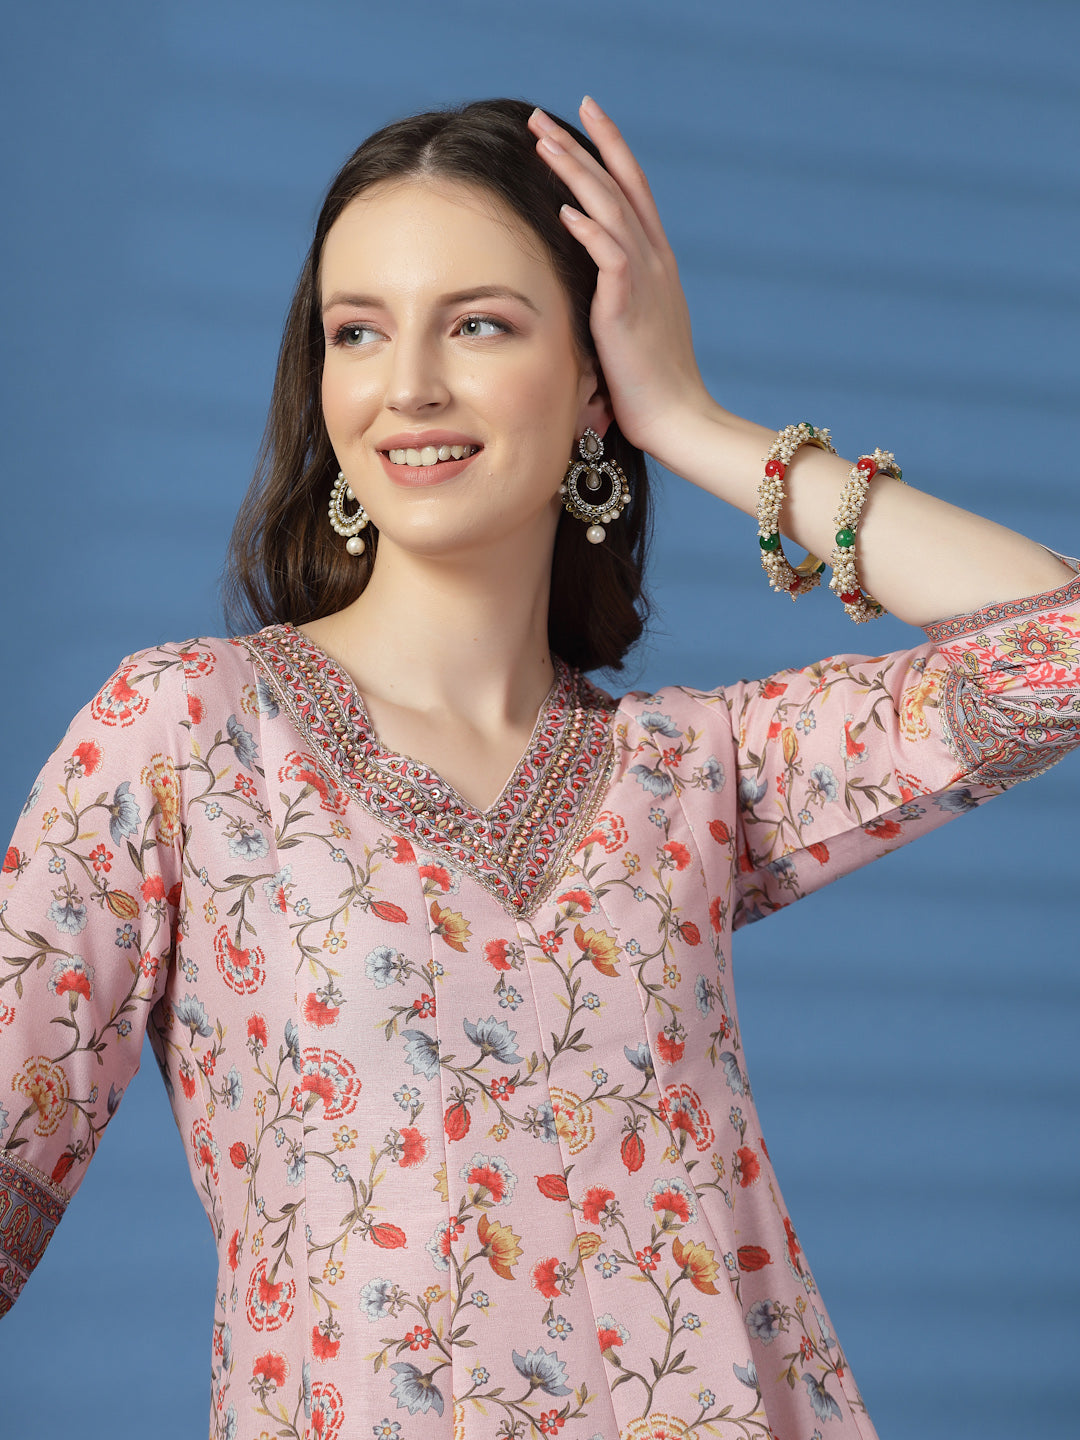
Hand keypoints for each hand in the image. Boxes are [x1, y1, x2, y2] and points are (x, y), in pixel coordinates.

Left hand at [527, 97, 714, 462]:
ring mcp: (646, 281)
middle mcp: (655, 261)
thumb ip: (613, 300)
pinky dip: (589, 231)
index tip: (581, 120)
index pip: (632, 193)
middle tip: (543, 116)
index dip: (608, 152)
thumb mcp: (631, 330)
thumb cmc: (650, 387)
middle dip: (582, 145)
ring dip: (576, 172)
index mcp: (656, 264)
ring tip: (541, 142)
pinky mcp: (630, 308)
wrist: (679, 419)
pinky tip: (564, 210)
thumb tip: (584, 295)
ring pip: (611, 209)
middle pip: (619, 186)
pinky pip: (611, 257)